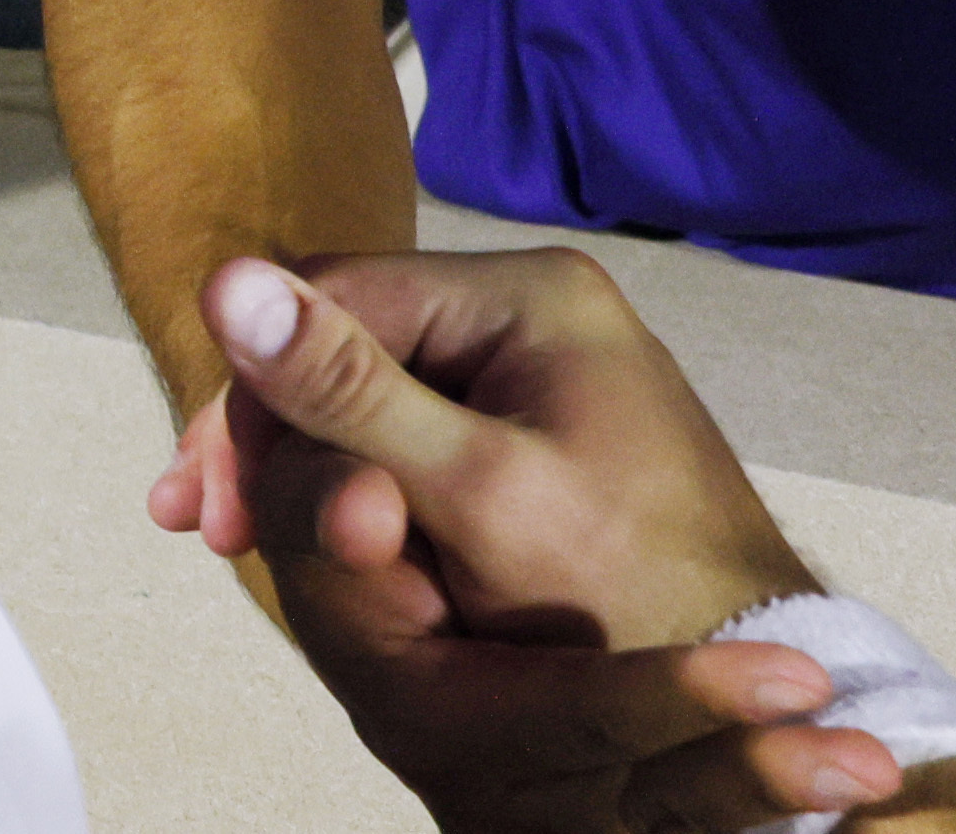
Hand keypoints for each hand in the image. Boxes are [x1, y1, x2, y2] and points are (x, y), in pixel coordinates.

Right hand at [169, 249, 933, 827]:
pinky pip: (416, 430)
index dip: (253, 391)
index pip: (335, 299)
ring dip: (305, 462)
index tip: (200, 496)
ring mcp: (538, 365)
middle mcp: (533, 308)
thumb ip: (349, 391)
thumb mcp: (475, 492)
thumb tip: (224, 280)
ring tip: (239, 538)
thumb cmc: (630, 594)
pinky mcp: (538, 425)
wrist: (756, 674)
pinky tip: (316, 534)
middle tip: (208, 528)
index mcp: (529, 294)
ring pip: (373, 391)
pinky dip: (357, 480)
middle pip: (349, 342)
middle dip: (271, 433)